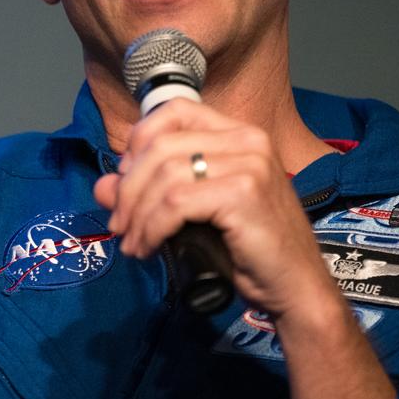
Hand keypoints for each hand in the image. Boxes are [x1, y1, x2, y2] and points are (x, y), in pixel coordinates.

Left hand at [93, 98, 333, 319]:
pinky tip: (149, 247)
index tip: (125, 180)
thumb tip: (103, 186)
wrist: (295, 288)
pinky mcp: (244, 193)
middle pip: (161, 145)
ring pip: (164, 175)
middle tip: (119, 223)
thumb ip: (148, 194)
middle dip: (128, 188)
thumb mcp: (192, 214)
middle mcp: (247, 139)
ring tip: (132, 242)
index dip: (139, 141)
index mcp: (238, 133)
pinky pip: (176, 203)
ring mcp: (250, 163)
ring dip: (137, 213)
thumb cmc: (249, 250)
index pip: (174, 110)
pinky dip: (152, 227)